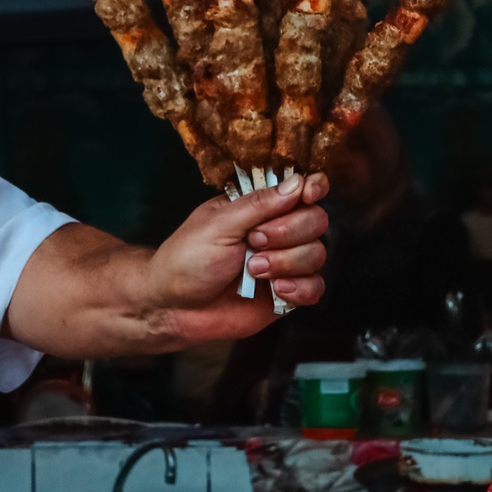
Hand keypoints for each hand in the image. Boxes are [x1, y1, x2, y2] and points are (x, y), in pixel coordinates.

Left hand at [141, 174, 333, 345]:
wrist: (174, 308)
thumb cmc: (187, 260)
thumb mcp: (218, 225)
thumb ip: (258, 205)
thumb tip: (297, 183)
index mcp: (259, 207)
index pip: (300, 189)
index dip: (311, 188)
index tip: (308, 194)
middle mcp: (277, 231)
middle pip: (316, 220)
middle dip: (288, 232)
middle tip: (253, 242)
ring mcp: (284, 263)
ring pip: (317, 254)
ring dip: (287, 262)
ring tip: (253, 271)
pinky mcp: (287, 294)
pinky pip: (315, 287)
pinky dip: (299, 288)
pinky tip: (275, 290)